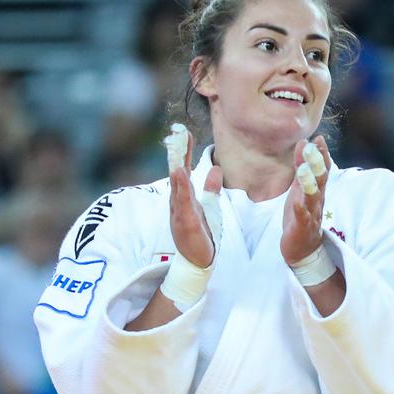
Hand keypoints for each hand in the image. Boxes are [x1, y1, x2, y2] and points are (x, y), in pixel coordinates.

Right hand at [169, 128, 221, 268]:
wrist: (197, 261)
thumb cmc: (200, 234)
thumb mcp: (209, 207)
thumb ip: (211, 189)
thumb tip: (216, 169)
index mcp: (184, 197)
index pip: (183, 170)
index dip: (184, 152)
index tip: (184, 133)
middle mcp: (178, 202)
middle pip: (177, 174)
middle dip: (177, 154)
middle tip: (177, 134)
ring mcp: (180, 212)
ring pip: (177, 187)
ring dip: (177, 169)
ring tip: (177, 152)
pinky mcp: (186, 223)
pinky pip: (183, 204)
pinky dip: (181, 189)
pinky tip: (180, 175)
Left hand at [281, 135, 332, 265]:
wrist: (303, 248)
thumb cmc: (301, 215)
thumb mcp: (299, 188)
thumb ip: (301, 166)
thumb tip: (303, 143)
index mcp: (317, 190)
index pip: (322, 168)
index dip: (321, 154)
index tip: (319, 138)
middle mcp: (317, 200)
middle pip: (321, 180)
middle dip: (317, 163)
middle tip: (313, 147)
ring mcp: (311, 213)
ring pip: (313, 197)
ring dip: (309, 183)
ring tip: (303, 170)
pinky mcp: (302, 227)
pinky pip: (302, 217)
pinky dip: (300, 209)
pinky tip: (296, 202)